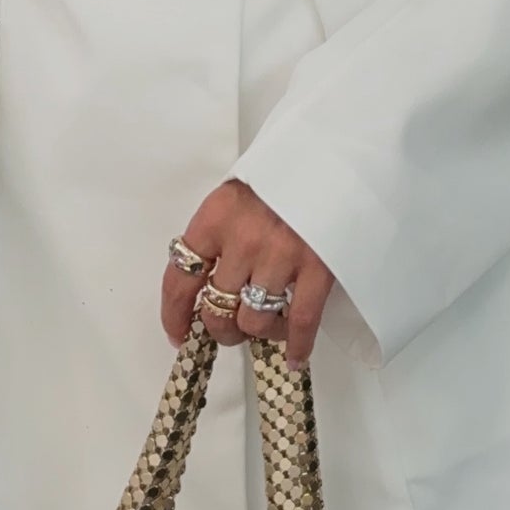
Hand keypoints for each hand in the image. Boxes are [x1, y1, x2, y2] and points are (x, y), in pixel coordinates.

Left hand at [160, 180, 332, 372]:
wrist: (335, 151)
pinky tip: (295, 358)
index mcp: (215, 218)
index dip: (174, 315)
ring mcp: (281, 255)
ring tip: (267, 326)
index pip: (179, 279)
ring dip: (258, 332)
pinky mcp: (319, 267)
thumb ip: (218, 235)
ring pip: (255, 321)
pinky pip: (301, 322)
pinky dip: (297, 346)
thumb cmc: (283, 172)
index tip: (178, 332)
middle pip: (216, 309)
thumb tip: (204, 285)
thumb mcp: (236, 193)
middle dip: (219, 329)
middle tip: (229, 328)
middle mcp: (242, 240)